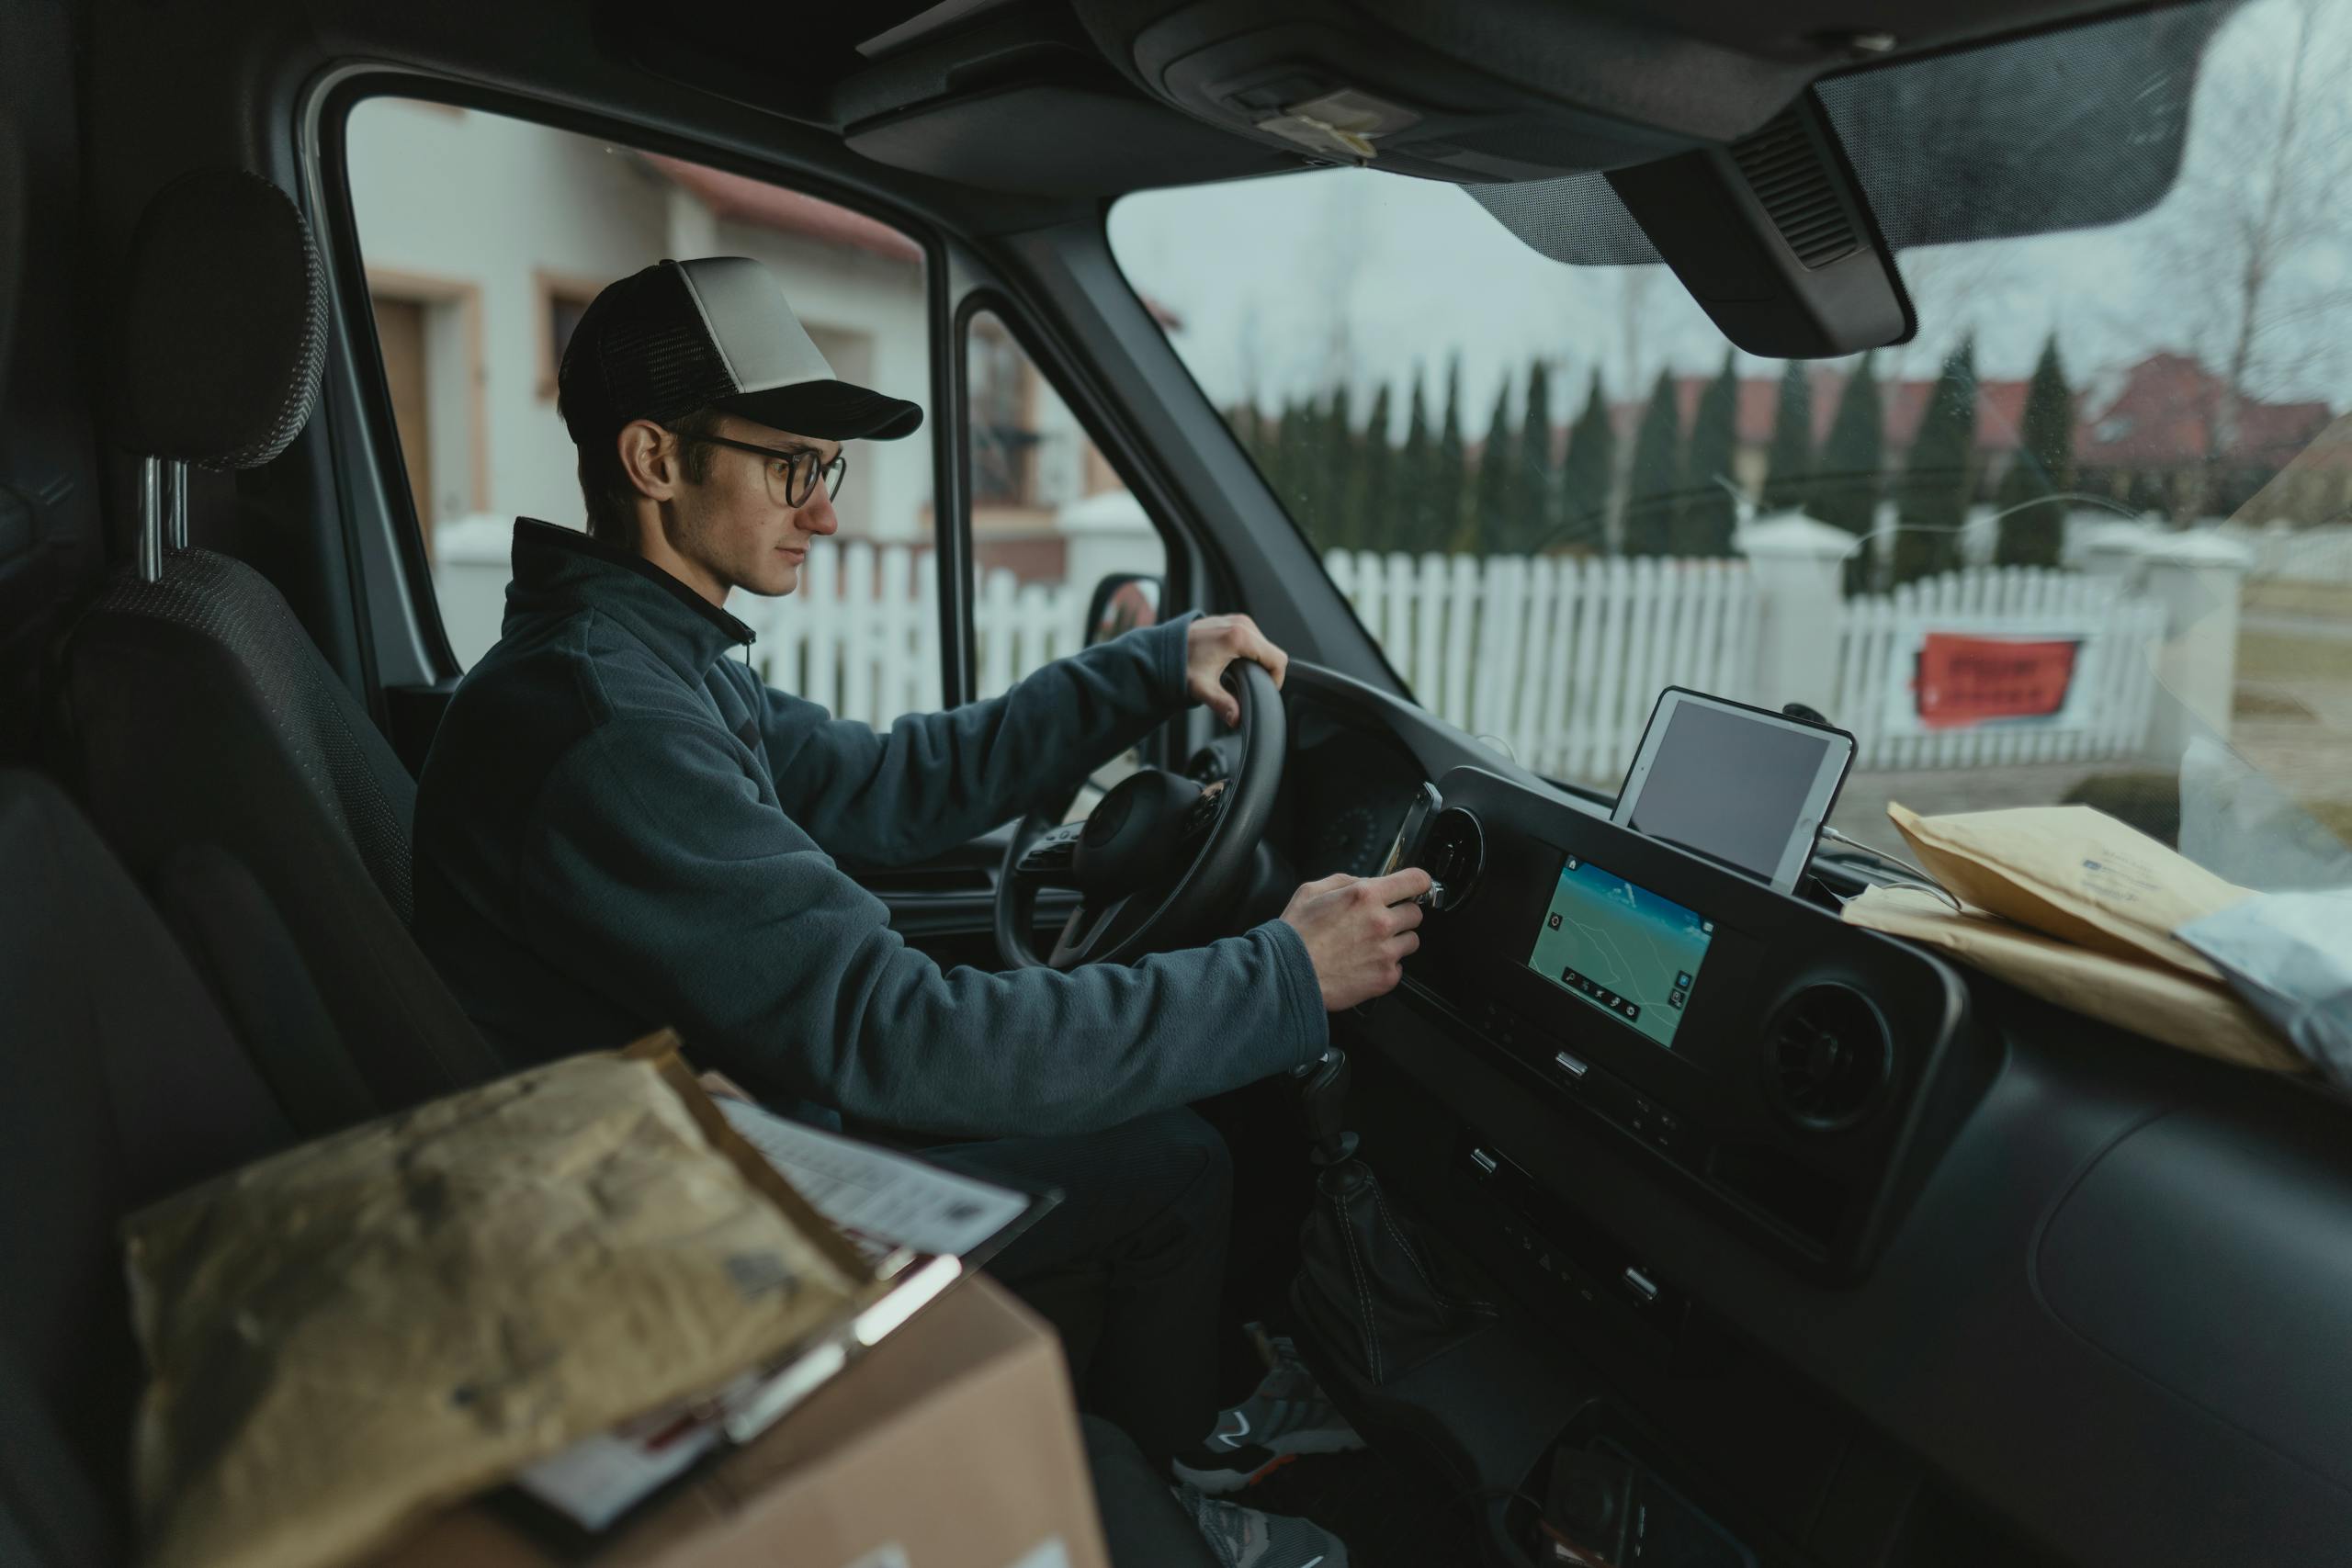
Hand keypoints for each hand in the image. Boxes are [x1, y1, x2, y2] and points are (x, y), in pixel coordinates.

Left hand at [1186, 613, 1288, 726]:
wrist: (1163, 648)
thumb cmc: (1179, 664)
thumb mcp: (1201, 687)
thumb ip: (1221, 703)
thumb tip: (1236, 719)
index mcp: (1239, 637)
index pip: (1277, 659)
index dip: (1276, 679)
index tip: (1263, 690)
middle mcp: (1241, 624)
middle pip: (1272, 652)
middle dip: (1265, 671)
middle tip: (1247, 686)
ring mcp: (1237, 620)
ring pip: (1264, 645)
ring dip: (1258, 662)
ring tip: (1239, 676)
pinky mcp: (1232, 621)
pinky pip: (1253, 638)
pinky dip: (1250, 653)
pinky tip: (1234, 664)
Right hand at [1279, 867, 1431, 1011]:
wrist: (1285, 974)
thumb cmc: (1295, 935)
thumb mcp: (1312, 891)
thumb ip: (1346, 881)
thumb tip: (1366, 882)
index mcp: (1365, 896)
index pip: (1416, 880)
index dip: (1418, 883)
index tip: (1416, 887)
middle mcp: (1380, 922)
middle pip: (1416, 913)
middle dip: (1401, 913)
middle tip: (1379, 921)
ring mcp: (1386, 952)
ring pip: (1412, 941)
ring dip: (1396, 941)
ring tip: (1370, 945)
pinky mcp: (1385, 978)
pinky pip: (1399, 967)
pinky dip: (1386, 965)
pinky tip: (1364, 963)